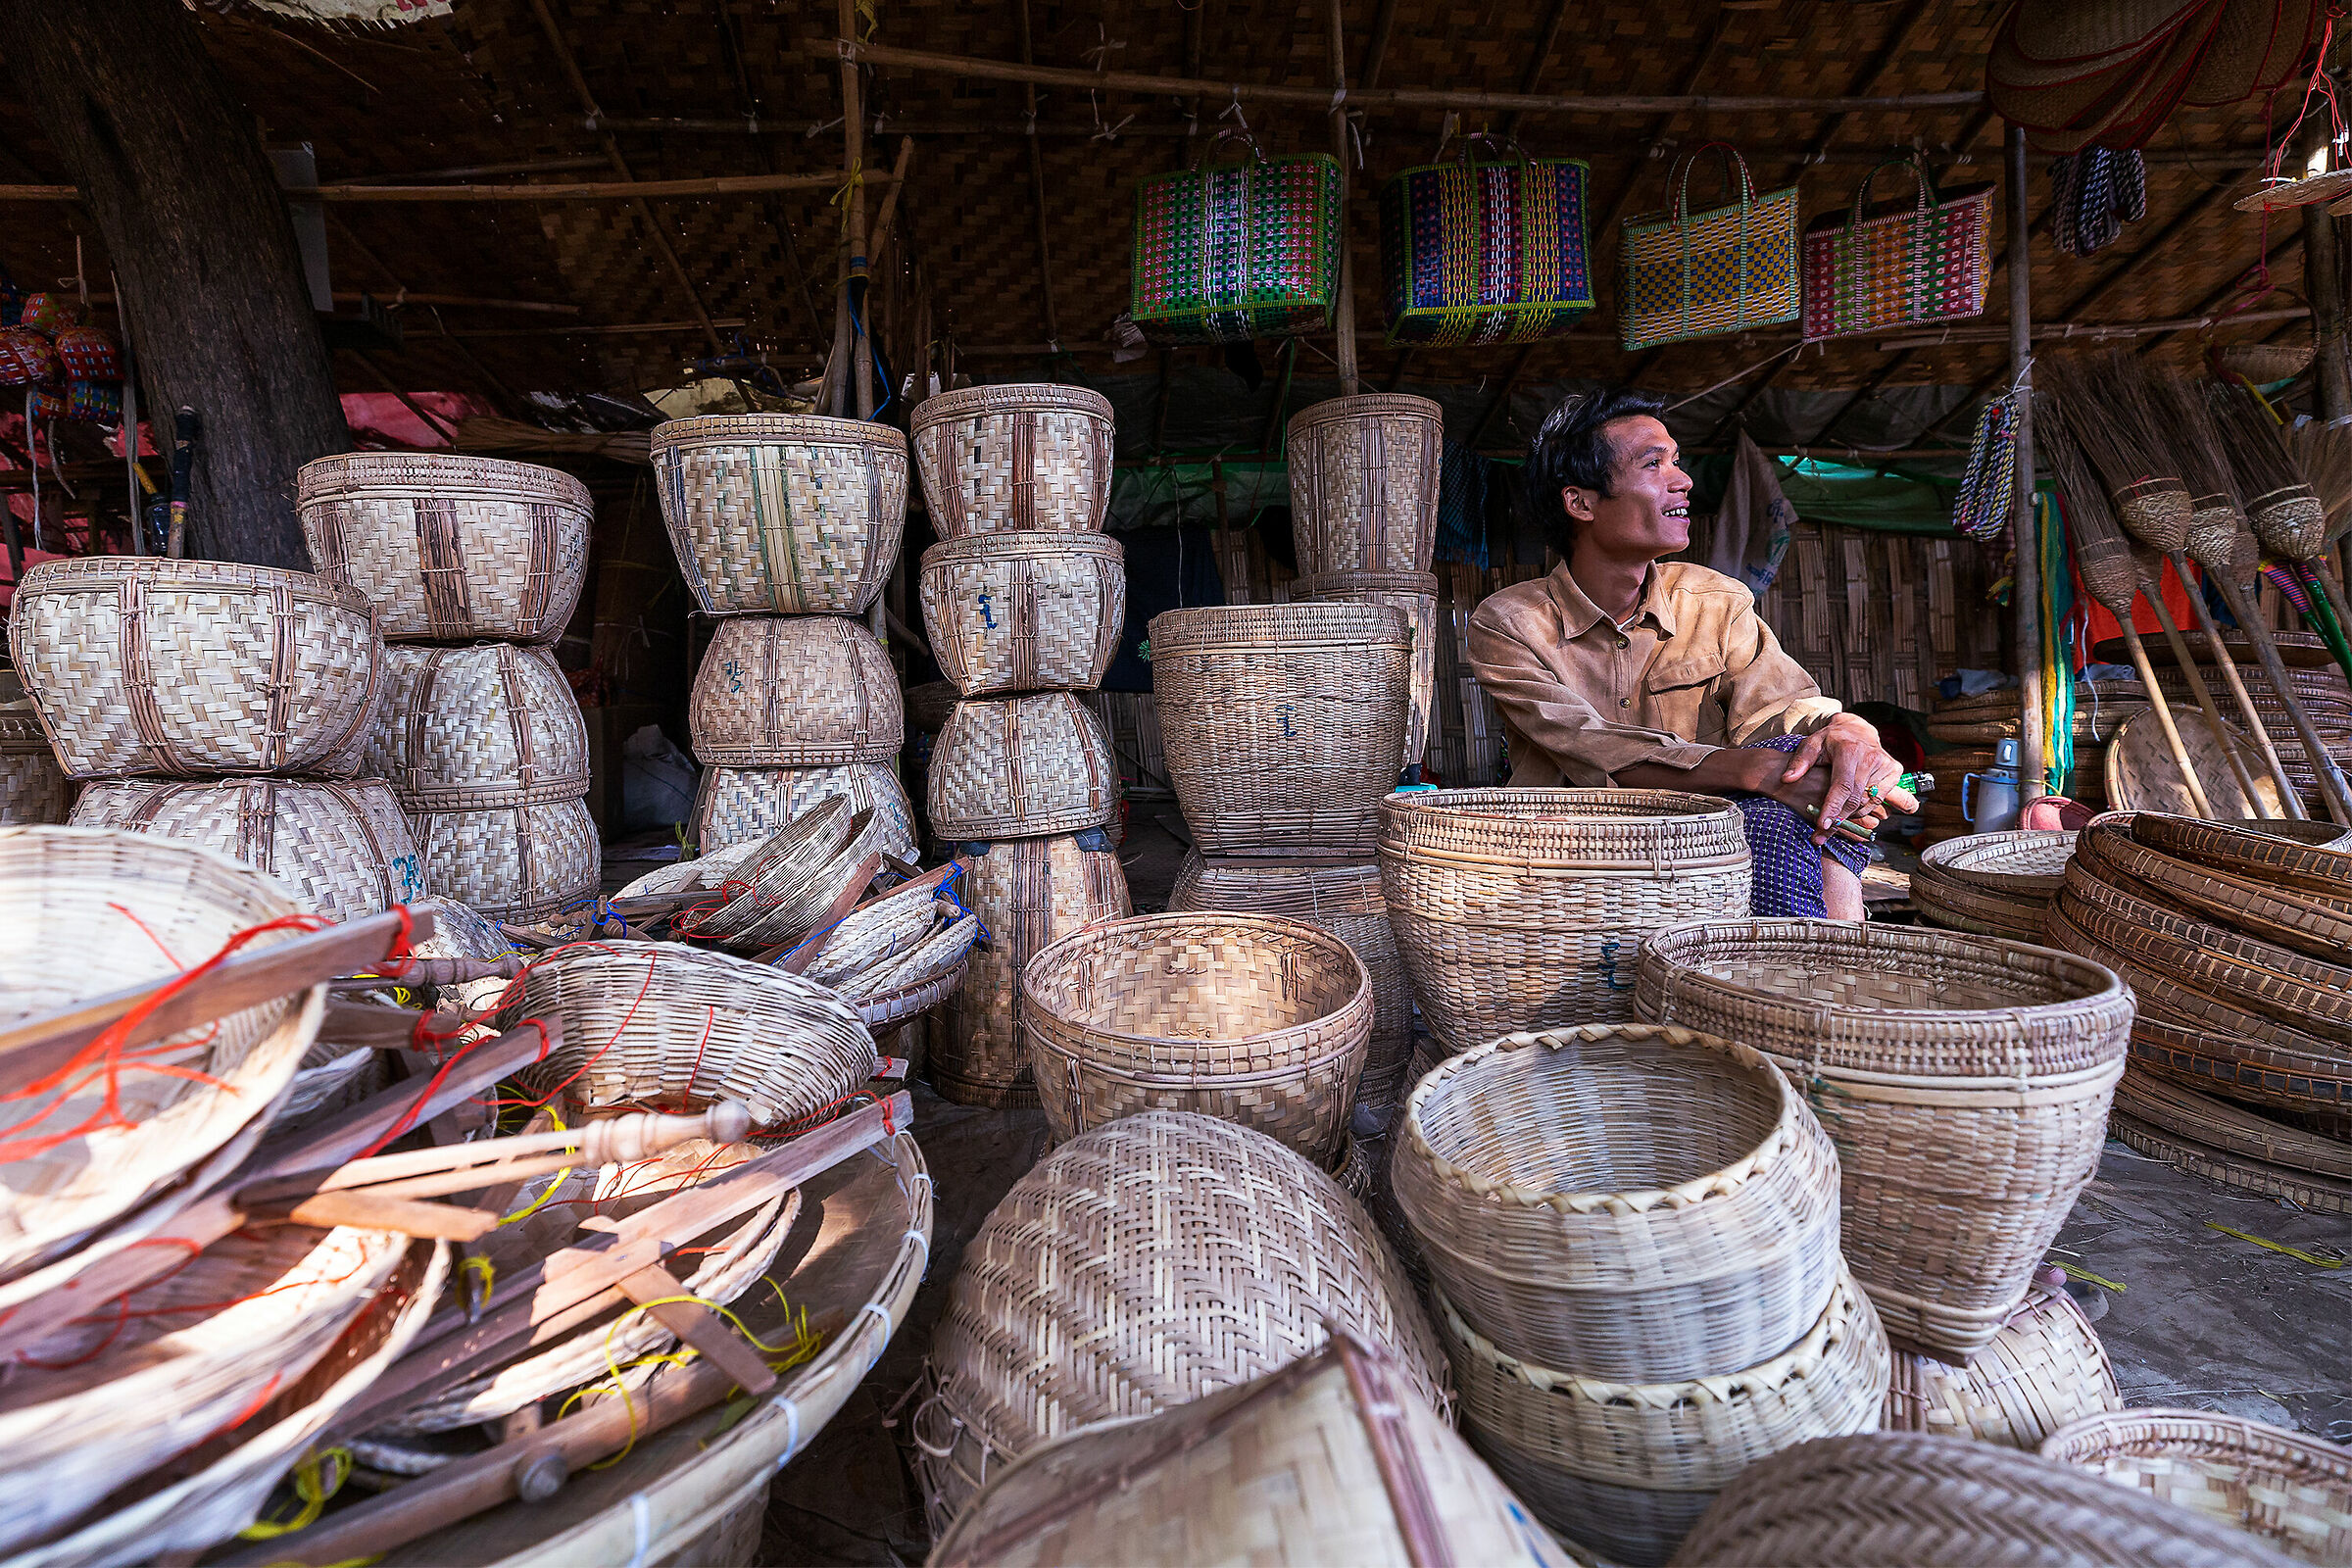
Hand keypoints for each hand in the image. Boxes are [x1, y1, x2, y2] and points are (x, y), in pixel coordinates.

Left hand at [1771, 715, 1902, 844]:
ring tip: (1834, 820)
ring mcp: (1886, 765)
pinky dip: (1863, 808)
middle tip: (1821, 835)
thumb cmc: (1830, 740)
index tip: (1822, 826)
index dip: (1833, 808)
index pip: (1842, 786)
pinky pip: (1878, 800)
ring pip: (1867, 803)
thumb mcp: (1811, 745)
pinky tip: (1849, 808)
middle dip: (1838, 820)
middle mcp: (1871, 758)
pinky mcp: (1895, 771)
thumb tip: (1787, 779)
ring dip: (1850, 816)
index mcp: (1849, 751)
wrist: (1857, 730)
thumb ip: (1799, 762)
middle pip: (1855, 798)